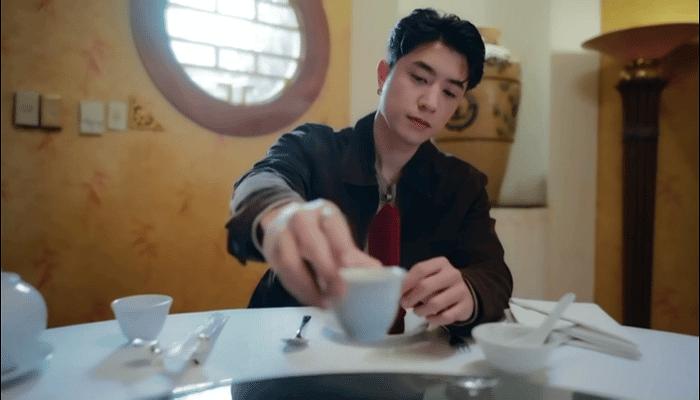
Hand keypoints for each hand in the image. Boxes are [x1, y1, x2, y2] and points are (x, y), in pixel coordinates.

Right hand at [260, 199, 380, 307]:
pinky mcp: (270, 250)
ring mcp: (282, 233)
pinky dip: (298, 290)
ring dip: (309, 287)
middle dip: (327, 272)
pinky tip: (312, 300)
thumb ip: (354, 256)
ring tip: (325, 303)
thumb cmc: (319, 233)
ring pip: (291, 261)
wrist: (282, 219)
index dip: (343, 253)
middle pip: (312, 244)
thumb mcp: (337, 236)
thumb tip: (375, 272)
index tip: (353, 276)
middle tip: (340, 295)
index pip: (334, 230)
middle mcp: (301, 218)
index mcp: (325, 213)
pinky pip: (282, 273)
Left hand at [400, 257, 473, 324]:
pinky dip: (434, 320)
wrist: (464, 295)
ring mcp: (461, 290)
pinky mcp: (466, 307)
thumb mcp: (429, 277)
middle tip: (404, 304)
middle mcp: (453, 274)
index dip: (406, 282)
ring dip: (421, 310)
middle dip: (411, 298)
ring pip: (435, 303)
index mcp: (441, 263)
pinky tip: (430, 318)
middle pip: (426, 286)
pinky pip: (445, 317)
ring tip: (417, 312)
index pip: (420, 269)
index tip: (398, 292)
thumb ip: (414, 281)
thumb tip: (397, 291)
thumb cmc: (439, 285)